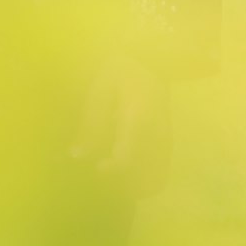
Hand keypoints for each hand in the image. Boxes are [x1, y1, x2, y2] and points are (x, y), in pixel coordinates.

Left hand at [70, 54, 172, 198]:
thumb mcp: (100, 90)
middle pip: (142, 179)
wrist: (150, 58)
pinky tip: (128, 175)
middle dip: (120, 185)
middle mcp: (156, 136)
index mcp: (137, 119)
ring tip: (114, 176)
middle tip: (102, 173)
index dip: (109, 171)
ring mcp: (165, 142)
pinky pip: (161, 174)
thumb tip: (77, 155)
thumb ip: (91, 123)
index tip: (96, 167)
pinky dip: (146, 183)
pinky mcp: (168, 144)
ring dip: (133, 187)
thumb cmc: (120, 71)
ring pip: (154, 181)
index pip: (126, 160)